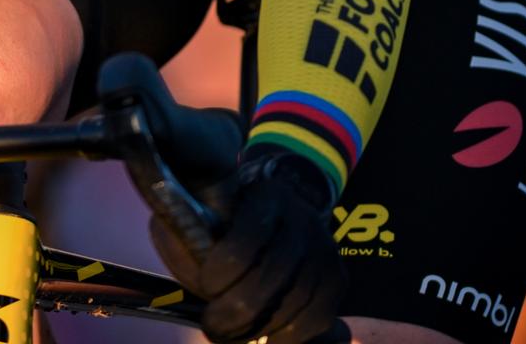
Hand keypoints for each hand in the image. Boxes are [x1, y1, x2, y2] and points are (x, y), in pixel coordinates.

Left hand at [149, 153, 343, 343]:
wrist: (273, 215)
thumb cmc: (223, 220)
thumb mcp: (196, 218)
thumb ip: (189, 240)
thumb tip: (195, 278)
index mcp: (265, 196)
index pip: (249, 236)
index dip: (225, 269)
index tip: (205, 286)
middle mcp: (303, 218)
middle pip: (276, 273)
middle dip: (239, 309)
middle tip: (213, 326)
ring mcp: (325, 248)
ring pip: (298, 299)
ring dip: (262, 328)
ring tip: (231, 335)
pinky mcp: (337, 277)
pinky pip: (319, 317)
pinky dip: (291, 337)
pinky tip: (266, 340)